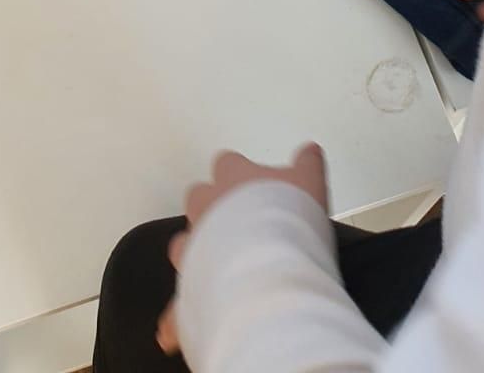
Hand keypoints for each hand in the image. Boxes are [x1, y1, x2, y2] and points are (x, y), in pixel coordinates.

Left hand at [156, 145, 328, 355]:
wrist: (271, 261)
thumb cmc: (289, 219)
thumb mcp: (310, 180)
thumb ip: (308, 162)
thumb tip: (309, 151)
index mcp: (233, 175)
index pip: (228, 163)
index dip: (240, 176)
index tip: (254, 188)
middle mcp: (207, 205)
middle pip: (199, 198)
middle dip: (212, 211)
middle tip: (238, 228)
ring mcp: (195, 243)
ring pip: (183, 245)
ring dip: (195, 255)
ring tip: (216, 271)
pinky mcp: (190, 284)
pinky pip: (178, 304)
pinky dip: (176, 317)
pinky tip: (174, 332)